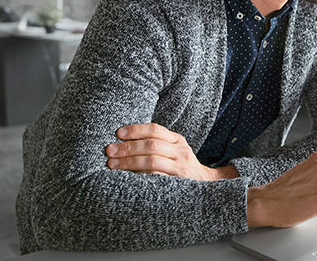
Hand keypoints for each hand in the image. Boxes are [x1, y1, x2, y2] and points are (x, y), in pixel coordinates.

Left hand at [105, 123, 236, 180]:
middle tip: (110, 151)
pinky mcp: (177, 183)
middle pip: (151, 145)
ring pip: (152, 161)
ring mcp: (180, 168)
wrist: (207, 186)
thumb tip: (124, 141)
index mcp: (177, 140)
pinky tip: (127, 177)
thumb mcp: (174, 151)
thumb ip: (156, 144)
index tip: (118, 134)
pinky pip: (155, 178)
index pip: (155, 130)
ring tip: (113, 164)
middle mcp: (181, 151)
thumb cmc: (181, 167)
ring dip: (129, 162)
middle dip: (127, 148)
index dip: (136, 130)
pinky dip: (140, 176)